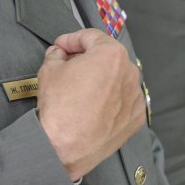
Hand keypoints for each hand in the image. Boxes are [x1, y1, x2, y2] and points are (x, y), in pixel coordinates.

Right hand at [37, 28, 145, 181]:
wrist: (65, 147)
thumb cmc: (60, 109)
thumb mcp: (49, 70)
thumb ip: (56, 55)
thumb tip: (59, 54)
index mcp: (111, 54)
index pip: (91, 37)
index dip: (71, 39)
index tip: (62, 46)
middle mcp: (129, 73)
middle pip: (107, 57)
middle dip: (87, 58)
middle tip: (68, 64)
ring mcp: (135, 97)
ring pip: (117, 78)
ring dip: (101, 78)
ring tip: (81, 87)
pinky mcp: (136, 118)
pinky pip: (123, 100)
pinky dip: (111, 99)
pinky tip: (93, 105)